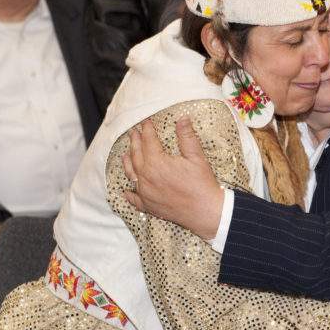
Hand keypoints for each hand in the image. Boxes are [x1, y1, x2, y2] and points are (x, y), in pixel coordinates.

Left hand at [120, 116, 223, 239]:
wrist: (204, 211)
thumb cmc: (201, 184)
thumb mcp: (196, 157)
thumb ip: (186, 136)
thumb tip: (183, 118)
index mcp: (156, 163)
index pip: (148, 141)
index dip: (147, 130)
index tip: (145, 122)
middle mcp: (146, 177)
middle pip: (136, 155)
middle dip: (135, 141)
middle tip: (132, 132)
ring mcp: (145, 192)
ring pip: (131, 174)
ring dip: (127, 162)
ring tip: (124, 154)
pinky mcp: (148, 205)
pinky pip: (133, 198)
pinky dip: (129, 193)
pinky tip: (126, 190)